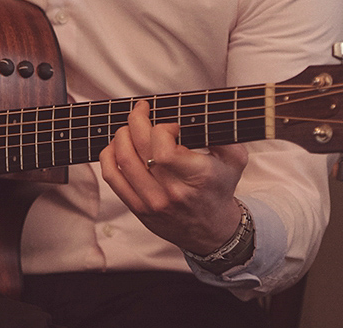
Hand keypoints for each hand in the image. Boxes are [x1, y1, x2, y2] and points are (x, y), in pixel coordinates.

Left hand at [100, 100, 247, 254]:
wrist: (213, 231)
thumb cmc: (220, 188)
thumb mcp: (235, 160)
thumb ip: (223, 134)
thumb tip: (201, 115)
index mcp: (197, 177)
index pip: (164, 150)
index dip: (162, 130)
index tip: (172, 127)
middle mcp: (172, 191)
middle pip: (138, 149)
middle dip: (136, 120)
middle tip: (142, 110)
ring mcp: (152, 201)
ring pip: (122, 160)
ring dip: (121, 135)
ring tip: (130, 127)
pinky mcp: (138, 208)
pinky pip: (112, 178)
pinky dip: (108, 156)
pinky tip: (116, 145)